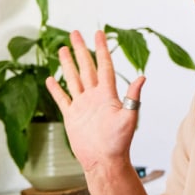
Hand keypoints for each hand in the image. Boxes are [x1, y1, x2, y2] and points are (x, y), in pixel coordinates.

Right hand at [45, 30, 144, 171]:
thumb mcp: (129, 118)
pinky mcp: (72, 117)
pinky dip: (56, 89)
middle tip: (75, 32)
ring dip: (68, 64)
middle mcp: (94, 97)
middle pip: (86, 67)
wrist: (104, 161)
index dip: (101, 49)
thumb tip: (143, 77)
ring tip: (62, 48)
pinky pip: (63, 99)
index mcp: (107, 94)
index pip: (103, 65)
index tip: (98, 33)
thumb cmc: (119, 143)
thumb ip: (133, 97)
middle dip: (81, 50)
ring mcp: (82, 106)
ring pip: (73, 79)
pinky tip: (51, 79)